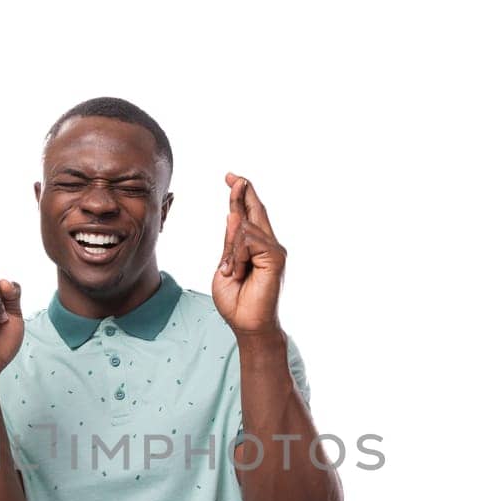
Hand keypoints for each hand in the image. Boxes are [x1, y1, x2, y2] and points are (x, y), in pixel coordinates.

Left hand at [212, 172, 285, 336]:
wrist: (247, 324)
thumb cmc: (236, 301)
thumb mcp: (225, 267)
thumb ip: (230, 244)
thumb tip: (234, 217)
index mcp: (254, 248)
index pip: (247, 216)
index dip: (239, 196)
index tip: (231, 177)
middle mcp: (268, 245)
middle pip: (254, 211)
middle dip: (242, 192)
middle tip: (232, 176)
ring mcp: (274, 250)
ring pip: (245, 228)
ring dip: (231, 250)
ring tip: (234, 272)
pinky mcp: (276, 257)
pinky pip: (249, 240)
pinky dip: (238, 254)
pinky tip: (239, 269)